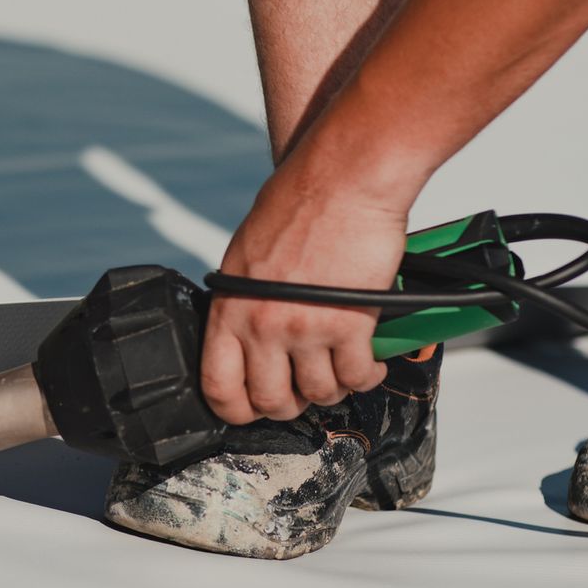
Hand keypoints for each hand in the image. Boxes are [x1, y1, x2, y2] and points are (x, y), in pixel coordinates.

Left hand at [201, 158, 409, 423]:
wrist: (345, 177)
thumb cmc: (300, 202)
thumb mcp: (246, 254)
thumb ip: (243, 300)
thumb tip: (247, 334)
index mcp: (229, 308)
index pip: (218, 386)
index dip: (236, 410)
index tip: (253, 407)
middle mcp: (262, 325)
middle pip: (271, 400)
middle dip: (292, 403)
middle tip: (305, 388)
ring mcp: (305, 328)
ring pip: (319, 393)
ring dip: (333, 388)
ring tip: (341, 369)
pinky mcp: (350, 325)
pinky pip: (357, 376)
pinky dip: (367, 376)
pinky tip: (370, 362)